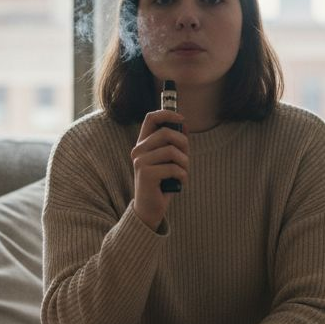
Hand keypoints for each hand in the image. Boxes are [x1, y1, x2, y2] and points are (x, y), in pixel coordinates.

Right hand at [129, 109, 188, 229]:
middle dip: (184, 144)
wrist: (149, 209)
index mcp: (143, 144)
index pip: (151, 118)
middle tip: (186, 159)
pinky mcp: (147, 174)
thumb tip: (184, 124)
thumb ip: (174, 143)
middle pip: (167, 132)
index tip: (182, 119)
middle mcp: (138, 150)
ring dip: (185, 162)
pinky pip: (173, 167)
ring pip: (172, 150)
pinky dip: (183, 175)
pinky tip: (180, 182)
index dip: (168, 114)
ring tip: (183, 172)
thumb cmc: (161, 183)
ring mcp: (140, 162)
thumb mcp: (169, 160)